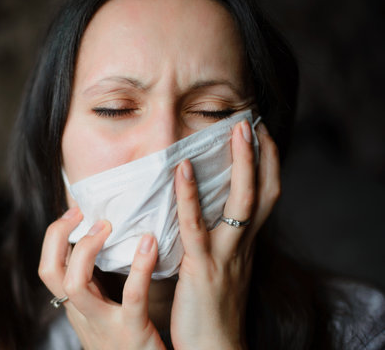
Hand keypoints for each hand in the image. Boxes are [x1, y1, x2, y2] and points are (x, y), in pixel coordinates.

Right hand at [38, 210, 165, 349]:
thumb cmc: (131, 344)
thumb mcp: (104, 316)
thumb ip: (97, 287)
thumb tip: (97, 246)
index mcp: (78, 307)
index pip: (48, 268)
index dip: (54, 237)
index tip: (75, 212)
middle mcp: (84, 315)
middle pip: (50, 273)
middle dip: (58, 236)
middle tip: (81, 212)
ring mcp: (105, 325)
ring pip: (75, 284)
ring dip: (88, 248)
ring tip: (107, 225)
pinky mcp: (132, 332)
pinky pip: (131, 297)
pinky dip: (139, 267)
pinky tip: (149, 243)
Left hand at [170, 121, 279, 348]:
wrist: (214, 348)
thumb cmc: (211, 308)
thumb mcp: (220, 267)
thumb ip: (214, 239)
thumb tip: (198, 211)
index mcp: (245, 243)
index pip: (266, 196)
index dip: (267, 163)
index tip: (258, 133)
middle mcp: (243, 244)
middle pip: (263, 192)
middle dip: (260, 155)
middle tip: (250, 122)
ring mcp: (226, 255)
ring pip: (242, 203)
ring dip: (241, 164)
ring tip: (233, 130)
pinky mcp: (204, 267)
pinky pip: (197, 227)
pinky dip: (190, 197)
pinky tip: (183, 170)